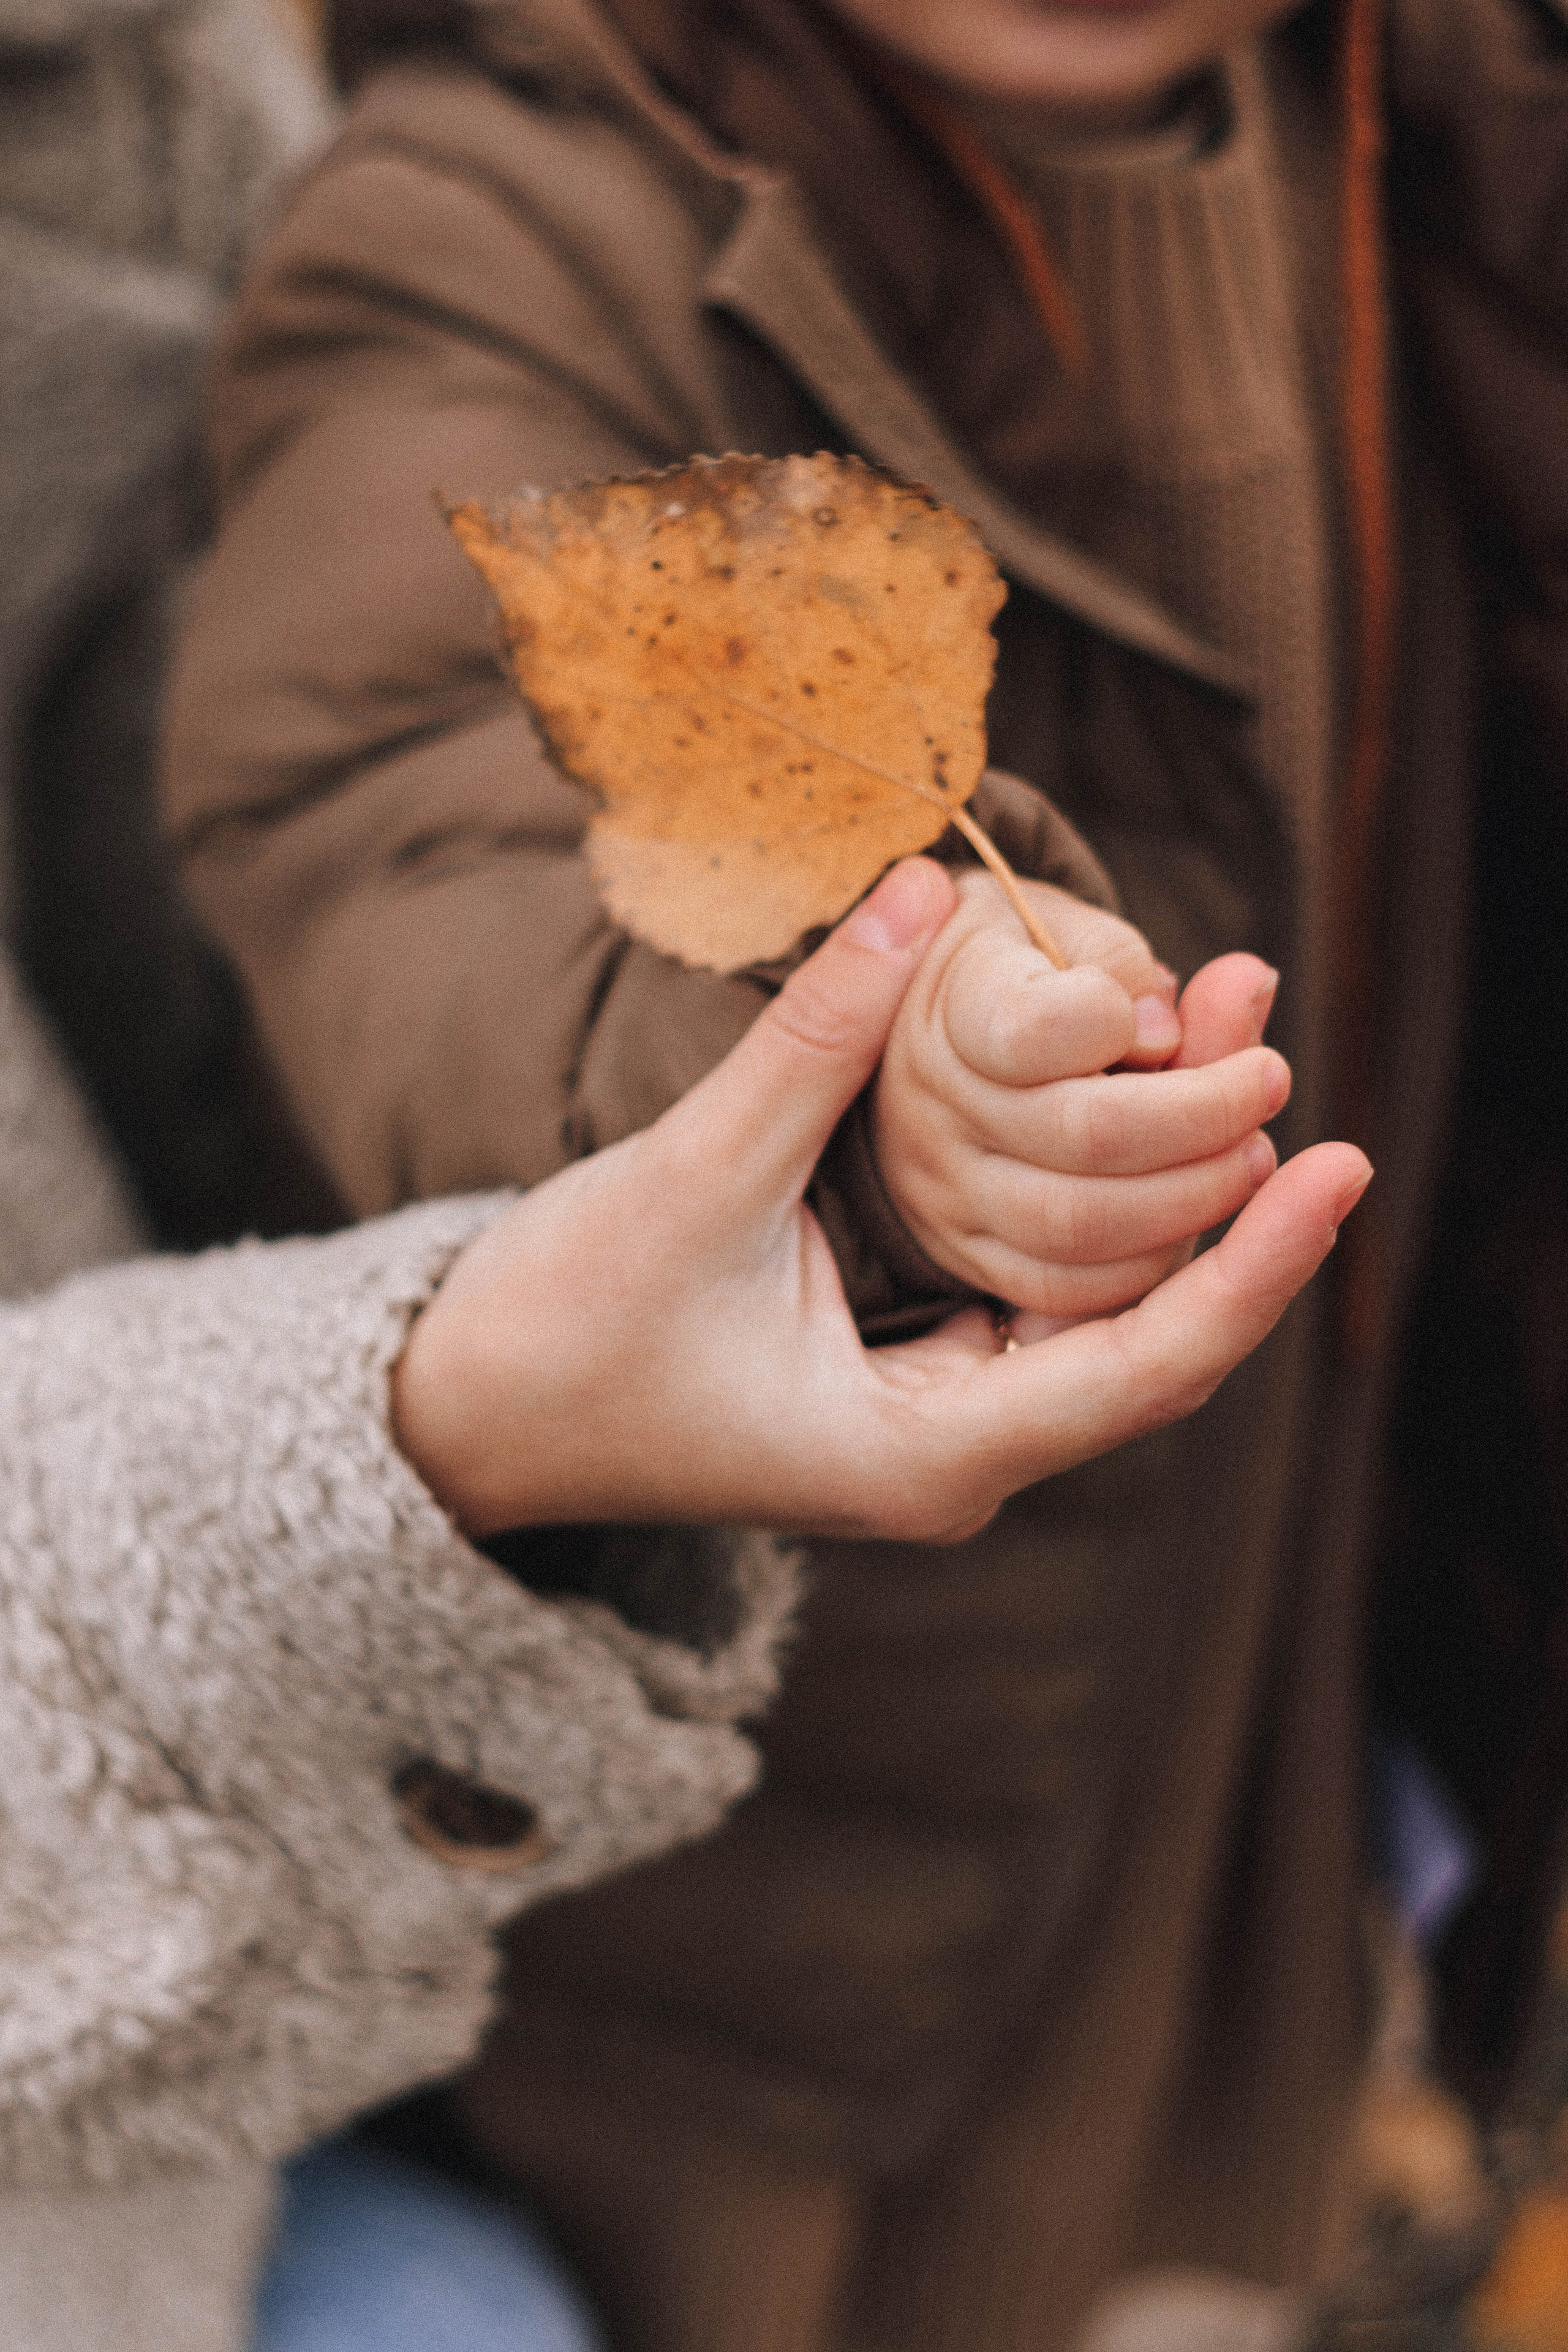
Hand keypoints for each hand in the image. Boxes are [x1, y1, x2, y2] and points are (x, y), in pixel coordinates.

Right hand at [392, 859, 1369, 1545]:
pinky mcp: (901, 1385)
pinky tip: (1112, 1116)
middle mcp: (953, 1459)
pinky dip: (1084, 1212)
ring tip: (1210, 1045)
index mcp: (927, 1454)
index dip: (1255, 1261)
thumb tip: (921, 887)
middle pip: (1144, 1339)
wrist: (463, 1418)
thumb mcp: (695, 1176)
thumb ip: (818, 1039)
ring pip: (1095, 1316)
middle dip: (1219, 1197)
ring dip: (1158, 1195)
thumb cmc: (564, 1330)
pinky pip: (1032, 1299)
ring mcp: (931, 1427)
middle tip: (1261, 1036)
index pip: (1147, 1364)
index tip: (1338, 1157)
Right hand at [872, 870, 1291, 1317]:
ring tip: (1253, 1153)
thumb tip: (1221, 1003)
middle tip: (1269, 1086)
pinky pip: (1073, 1288)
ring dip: (1198, 1194)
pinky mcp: (976, 1258)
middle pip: (1085, 1135)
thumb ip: (1127, 963)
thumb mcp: (1065, 932)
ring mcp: (948, 1196)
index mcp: (952, 1011)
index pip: (1033, 1029)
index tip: (1180, 1016)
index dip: (1123, 1022)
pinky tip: (1198, 1212)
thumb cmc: (1026, 973)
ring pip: (1085, 1226)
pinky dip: (1155, 1259)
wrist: (937, 1044)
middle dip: (1205, 1117)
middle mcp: (934, 1113)